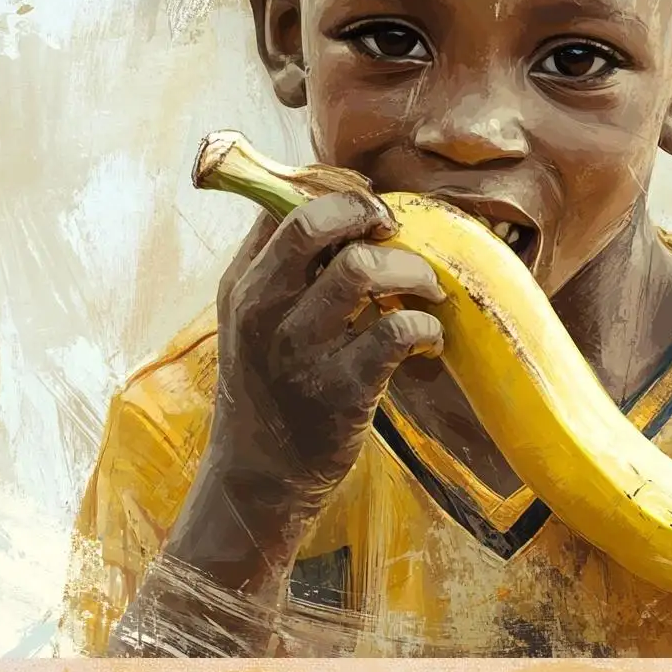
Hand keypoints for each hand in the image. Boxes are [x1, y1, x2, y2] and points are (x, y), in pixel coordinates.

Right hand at [202, 192, 444, 517]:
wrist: (260, 474)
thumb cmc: (266, 386)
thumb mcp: (249, 320)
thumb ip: (276, 265)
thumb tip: (324, 201)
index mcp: (243, 285)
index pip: (284, 207)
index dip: (337, 197)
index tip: (366, 214)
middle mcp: (263, 312)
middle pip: (312, 225)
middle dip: (367, 214)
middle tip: (394, 232)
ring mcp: (300, 351)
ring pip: (362, 270)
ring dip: (409, 268)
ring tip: (425, 287)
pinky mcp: (342, 389)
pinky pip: (396, 331)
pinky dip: (426, 325)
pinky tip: (428, 336)